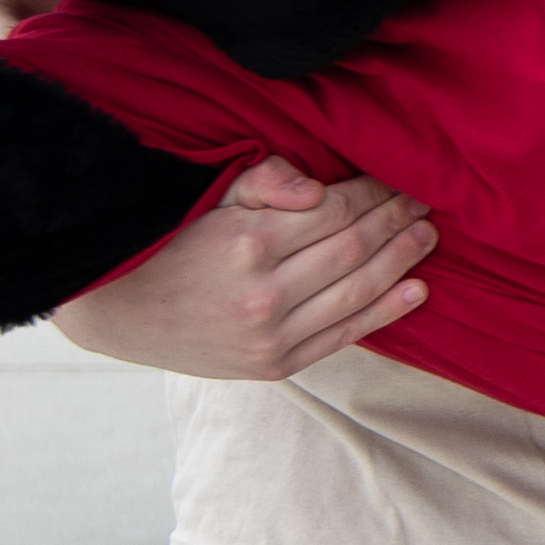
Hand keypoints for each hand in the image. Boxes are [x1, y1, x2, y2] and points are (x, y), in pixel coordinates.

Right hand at [48, 156, 435, 377]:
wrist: (117, 311)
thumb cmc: (170, 242)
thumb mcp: (210, 198)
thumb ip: (266, 181)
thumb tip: (318, 188)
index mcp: (247, 243)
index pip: (334, 210)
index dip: (372, 193)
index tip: (396, 178)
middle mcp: (264, 294)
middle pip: (354, 249)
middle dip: (395, 222)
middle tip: (424, 201)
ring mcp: (272, 336)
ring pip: (357, 292)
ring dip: (401, 262)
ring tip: (427, 237)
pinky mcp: (275, 365)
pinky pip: (343, 335)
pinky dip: (385, 312)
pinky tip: (417, 289)